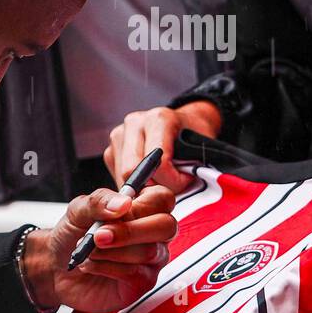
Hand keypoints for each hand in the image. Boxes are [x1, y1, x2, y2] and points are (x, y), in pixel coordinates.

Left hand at [23, 185, 176, 312]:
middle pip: (166, 226)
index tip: (119, 209)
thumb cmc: (73, 234)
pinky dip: (107, 267)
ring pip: (148, 252)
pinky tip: (91, 264)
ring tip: (89, 251)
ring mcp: (151, 259)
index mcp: (144, 208)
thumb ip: (100, 201)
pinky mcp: (142, 283)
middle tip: (99, 235)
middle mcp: (153, 233)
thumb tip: (123, 203)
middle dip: (130, 230)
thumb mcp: (78, 210)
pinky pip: (135, 273)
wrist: (56, 266)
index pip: (163, 198)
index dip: (143, 204)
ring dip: (111, 251)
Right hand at [104, 101, 221, 193]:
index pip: (157, 164)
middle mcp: (134, 122)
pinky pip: (117, 177)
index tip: (186, 181)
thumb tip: (169, 193)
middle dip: (152, 188)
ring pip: (122, 177)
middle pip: (132, 171)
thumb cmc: (193, 139)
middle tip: (170, 189)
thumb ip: (189, 168)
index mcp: (159, 119)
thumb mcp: (200, 150)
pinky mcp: (110, 149)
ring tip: (160, 182)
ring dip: (142, 188)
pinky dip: (133, 186)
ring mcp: (119, 134)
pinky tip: (148, 180)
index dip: (173, 182)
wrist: (184, 124)